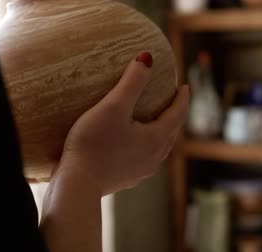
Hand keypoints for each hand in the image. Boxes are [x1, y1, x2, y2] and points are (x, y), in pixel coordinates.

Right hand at [53, 52, 189, 195]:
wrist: (76, 184)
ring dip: (161, 134)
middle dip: (174, 117)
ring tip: (156, 124)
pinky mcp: (123, 179)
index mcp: (155, 139)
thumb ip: (132, 82)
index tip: (185, 87)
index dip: (182, 100)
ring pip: (158, 149)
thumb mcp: (113, 107)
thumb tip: (147, 57)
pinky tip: (132, 146)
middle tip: (174, 103)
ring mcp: (138, 171)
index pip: (176, 115)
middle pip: (170, 134)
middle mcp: (152, 158)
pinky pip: (142, 159)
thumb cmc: (94, 144)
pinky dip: (144, 146)